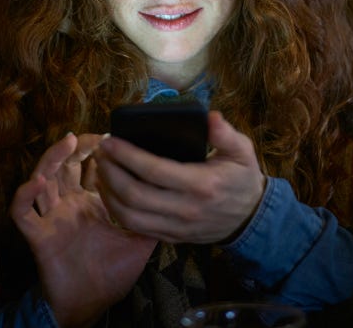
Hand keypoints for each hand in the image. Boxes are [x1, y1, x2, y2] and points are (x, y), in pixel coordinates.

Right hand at [10, 132, 156, 327]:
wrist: (91, 305)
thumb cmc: (112, 274)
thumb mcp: (140, 241)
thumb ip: (153, 217)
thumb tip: (173, 195)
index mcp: (90, 203)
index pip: (89, 168)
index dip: (96, 151)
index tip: (111, 136)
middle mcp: (68, 205)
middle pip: (64, 166)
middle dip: (74, 147)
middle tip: (91, 135)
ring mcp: (51, 218)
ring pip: (42, 178)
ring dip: (51, 158)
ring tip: (67, 143)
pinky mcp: (37, 234)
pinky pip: (22, 212)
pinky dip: (24, 195)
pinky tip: (37, 182)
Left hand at [94, 111, 265, 243]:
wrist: (251, 219)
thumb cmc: (242, 179)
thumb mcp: (242, 151)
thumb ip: (225, 134)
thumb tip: (209, 116)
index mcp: (201, 184)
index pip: (154, 170)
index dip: (127, 155)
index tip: (110, 140)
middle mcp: (185, 209)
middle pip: (134, 195)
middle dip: (110, 172)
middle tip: (100, 153)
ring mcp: (177, 227)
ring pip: (129, 215)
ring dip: (108, 193)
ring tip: (101, 170)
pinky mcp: (171, 237)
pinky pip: (136, 227)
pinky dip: (117, 210)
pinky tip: (110, 191)